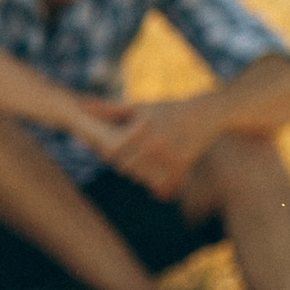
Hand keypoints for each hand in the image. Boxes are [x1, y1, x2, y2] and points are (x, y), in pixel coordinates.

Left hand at [86, 97, 217, 199]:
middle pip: (125, 166)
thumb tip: (85, 106)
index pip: (112, 151)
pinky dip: (154, 182)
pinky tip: (153, 173)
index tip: (108, 150)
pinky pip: (160, 183)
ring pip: (141, 177)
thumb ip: (111, 109)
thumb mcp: (139, 107)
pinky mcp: (181, 166)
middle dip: (121, 164)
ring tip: (138, 163)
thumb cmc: (166, 109)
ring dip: (137, 174)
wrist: (204, 115)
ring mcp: (169, 157)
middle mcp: (155, 144)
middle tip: (121, 160)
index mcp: (142, 128)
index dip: (107, 153)